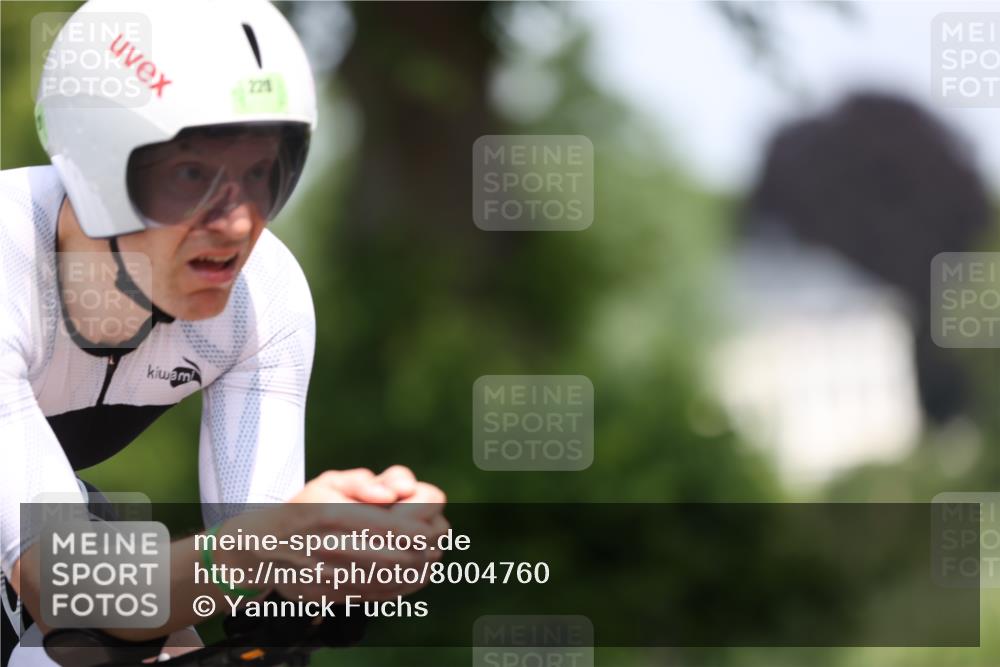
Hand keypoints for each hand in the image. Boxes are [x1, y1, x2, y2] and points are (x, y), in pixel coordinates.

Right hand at [218, 470, 445, 602]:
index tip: (433, 515)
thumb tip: (394, 493)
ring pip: (395, 579)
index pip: (392, 524)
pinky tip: (414, 573)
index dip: (422, 522)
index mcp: (332, 515)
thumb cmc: (302, 509)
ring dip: (420, 566)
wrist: (260, 549)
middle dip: (427, 544)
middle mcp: (332, 549)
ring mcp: (332, 579)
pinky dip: (405, 584)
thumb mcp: (327, 482)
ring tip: (430, 552)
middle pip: (401, 554)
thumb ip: (364, 482)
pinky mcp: (334, 597)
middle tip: (437, 534)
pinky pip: (381, 594)